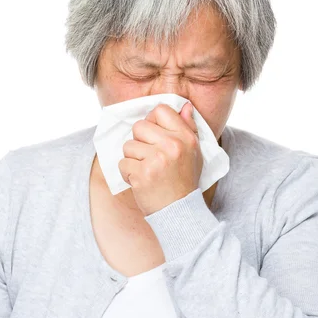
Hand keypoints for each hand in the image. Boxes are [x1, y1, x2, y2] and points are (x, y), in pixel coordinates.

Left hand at [118, 101, 203, 215]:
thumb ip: (188, 127)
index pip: (160, 110)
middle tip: (150, 158)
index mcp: (186, 137)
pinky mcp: (142, 174)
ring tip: (147, 171)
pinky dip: (128, 174)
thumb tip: (185, 106)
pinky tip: (141, 181)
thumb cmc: (185, 180)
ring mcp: (157, 159)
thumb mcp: (194, 152)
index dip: (152, 121)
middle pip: (139, 126)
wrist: (180, 211)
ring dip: (133, 159)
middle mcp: (172, 145)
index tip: (154, 136)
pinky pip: (123, 163)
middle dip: (140, 142)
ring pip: (128, 145)